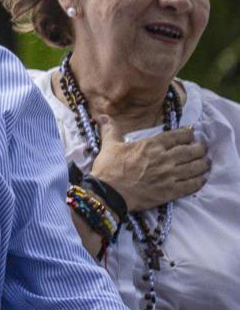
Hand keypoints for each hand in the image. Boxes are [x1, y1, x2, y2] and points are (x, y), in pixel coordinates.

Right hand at [89, 123, 209, 211]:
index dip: (188, 134)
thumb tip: (102, 116)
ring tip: (206, 162)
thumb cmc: (109, 168)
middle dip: (200, 148)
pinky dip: (199, 181)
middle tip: (202, 148)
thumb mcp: (109, 145)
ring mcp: (169, 176)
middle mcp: (165, 158)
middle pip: (192, 151)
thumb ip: (110, 129)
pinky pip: (191, 185)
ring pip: (195, 167)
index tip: (190, 135)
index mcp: (152, 145)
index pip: (179, 136)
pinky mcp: (170, 191)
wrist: (108, 193)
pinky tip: (202, 179)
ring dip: (203, 164)